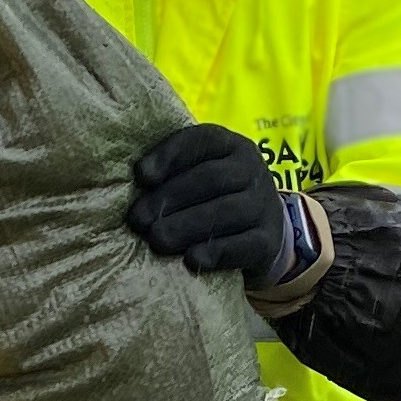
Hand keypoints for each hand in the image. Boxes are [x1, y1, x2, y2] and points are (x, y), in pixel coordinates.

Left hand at [127, 123, 305, 285]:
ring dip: (186, 226)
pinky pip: (244, 245)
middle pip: (211, 178)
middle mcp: (252, 170)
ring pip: (226, 212)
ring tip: (156, 240)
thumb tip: (131, 184)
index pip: (201, 140)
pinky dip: (216, 252)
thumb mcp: (199, 175)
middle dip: (169, 198)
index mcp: (231, 146)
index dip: (169, 156)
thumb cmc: (215, 199)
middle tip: (138, 220)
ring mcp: (264, 206)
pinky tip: (191, 259)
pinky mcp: (269, 241)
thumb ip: (172, 172)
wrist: (263, 233)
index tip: (141, 176)